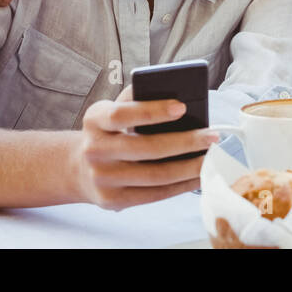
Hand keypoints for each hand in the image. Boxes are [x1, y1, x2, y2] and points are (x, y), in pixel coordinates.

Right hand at [72, 86, 217, 210]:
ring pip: (155, 175)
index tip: (182, 107)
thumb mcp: (112, 110)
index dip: (153, 111)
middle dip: (185, 142)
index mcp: (95, 120)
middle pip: (145, 148)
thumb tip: (176, 90)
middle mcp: (94, 150)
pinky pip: (154, 194)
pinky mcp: (113, 200)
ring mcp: (102, 179)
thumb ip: (137, 97)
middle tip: (212, 136)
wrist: (79, 168)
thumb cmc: (109, 132)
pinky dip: (181, 186)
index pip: (122, 114)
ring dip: (189, 167)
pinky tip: (198, 175)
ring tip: (211, 156)